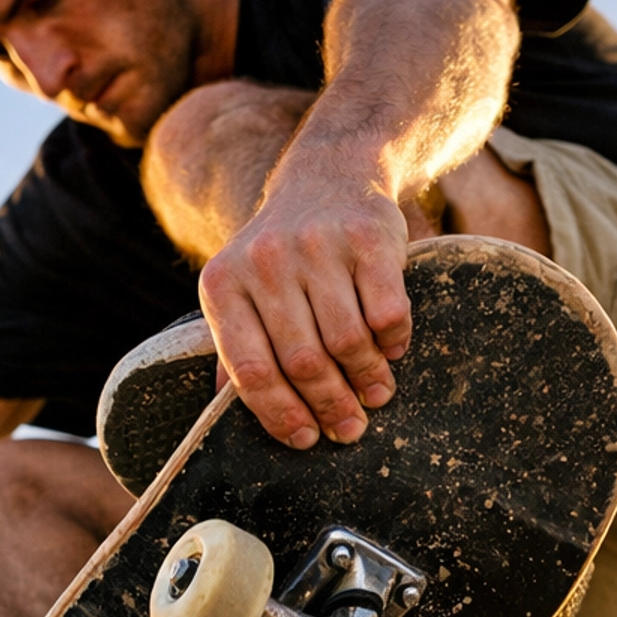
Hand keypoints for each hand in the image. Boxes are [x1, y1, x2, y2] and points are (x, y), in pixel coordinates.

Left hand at [197, 167, 412, 448]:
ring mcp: (317, 246)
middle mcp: (265, 262)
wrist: (328, 177)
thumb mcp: (243, 289)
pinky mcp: (369, 238)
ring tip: (376, 395)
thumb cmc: (284, 254)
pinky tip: (392, 352)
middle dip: (330, 405)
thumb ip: (237, 345)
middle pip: (302, 361)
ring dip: (367, 379)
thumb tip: (223, 416)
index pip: (249, 369)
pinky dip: (394, 343)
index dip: (279, 414)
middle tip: (349, 429)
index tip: (305, 440)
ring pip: (346, 341)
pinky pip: (388, 312)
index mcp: (223, 283)